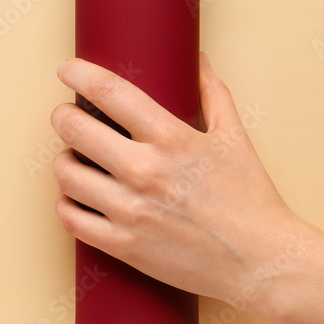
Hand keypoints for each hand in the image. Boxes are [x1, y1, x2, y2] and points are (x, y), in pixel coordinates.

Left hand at [50, 53, 299, 310]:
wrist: (260, 262)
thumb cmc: (250, 200)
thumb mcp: (235, 138)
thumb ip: (213, 94)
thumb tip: (199, 61)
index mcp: (172, 139)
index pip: (111, 93)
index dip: (80, 75)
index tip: (67, 71)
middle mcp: (145, 172)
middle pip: (76, 130)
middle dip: (63, 117)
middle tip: (65, 116)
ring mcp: (130, 211)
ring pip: (67, 175)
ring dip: (63, 162)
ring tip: (72, 159)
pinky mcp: (123, 246)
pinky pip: (71, 219)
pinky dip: (67, 205)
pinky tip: (76, 198)